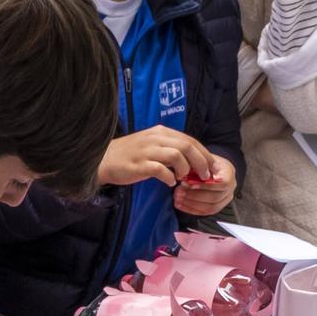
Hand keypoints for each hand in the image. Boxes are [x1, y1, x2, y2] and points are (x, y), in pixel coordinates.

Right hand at [100, 125, 214, 189]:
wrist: (104, 158)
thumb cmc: (131, 154)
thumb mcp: (152, 145)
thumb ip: (170, 149)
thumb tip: (192, 162)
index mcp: (161, 132)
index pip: (190, 140)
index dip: (204, 154)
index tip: (212, 167)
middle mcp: (156, 138)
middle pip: (187, 146)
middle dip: (201, 162)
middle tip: (205, 176)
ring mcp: (147, 150)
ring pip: (176, 155)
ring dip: (185, 169)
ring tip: (183, 178)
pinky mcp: (139, 164)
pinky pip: (160, 170)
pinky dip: (169, 177)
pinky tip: (170, 183)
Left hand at [173, 153, 236, 217]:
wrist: (213, 169)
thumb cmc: (207, 163)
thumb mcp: (203, 159)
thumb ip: (198, 165)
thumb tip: (186, 171)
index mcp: (229, 174)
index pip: (221, 184)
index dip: (204, 186)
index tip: (188, 183)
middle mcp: (230, 189)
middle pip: (214, 198)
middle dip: (194, 196)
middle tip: (179, 191)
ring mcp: (225, 200)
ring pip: (210, 208)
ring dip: (191, 204)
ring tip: (178, 198)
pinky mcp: (217, 208)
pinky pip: (205, 212)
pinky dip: (191, 209)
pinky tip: (180, 205)